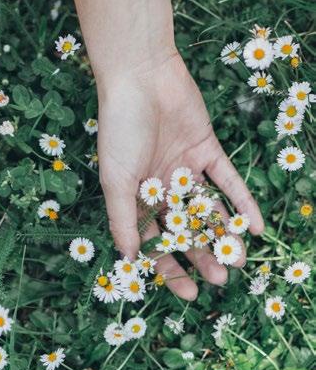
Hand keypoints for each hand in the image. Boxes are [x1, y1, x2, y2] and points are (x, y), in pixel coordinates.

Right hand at [98, 51, 263, 299]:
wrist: (140, 76)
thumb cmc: (120, 129)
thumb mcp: (116, 179)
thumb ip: (123, 218)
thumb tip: (129, 260)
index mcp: (137, 196)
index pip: (156, 240)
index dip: (171, 267)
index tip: (190, 293)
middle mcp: (163, 185)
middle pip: (186, 228)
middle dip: (203, 254)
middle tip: (222, 278)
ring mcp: (187, 167)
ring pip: (209, 208)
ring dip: (223, 233)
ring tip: (240, 259)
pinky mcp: (208, 149)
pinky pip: (228, 179)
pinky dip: (241, 201)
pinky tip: (254, 225)